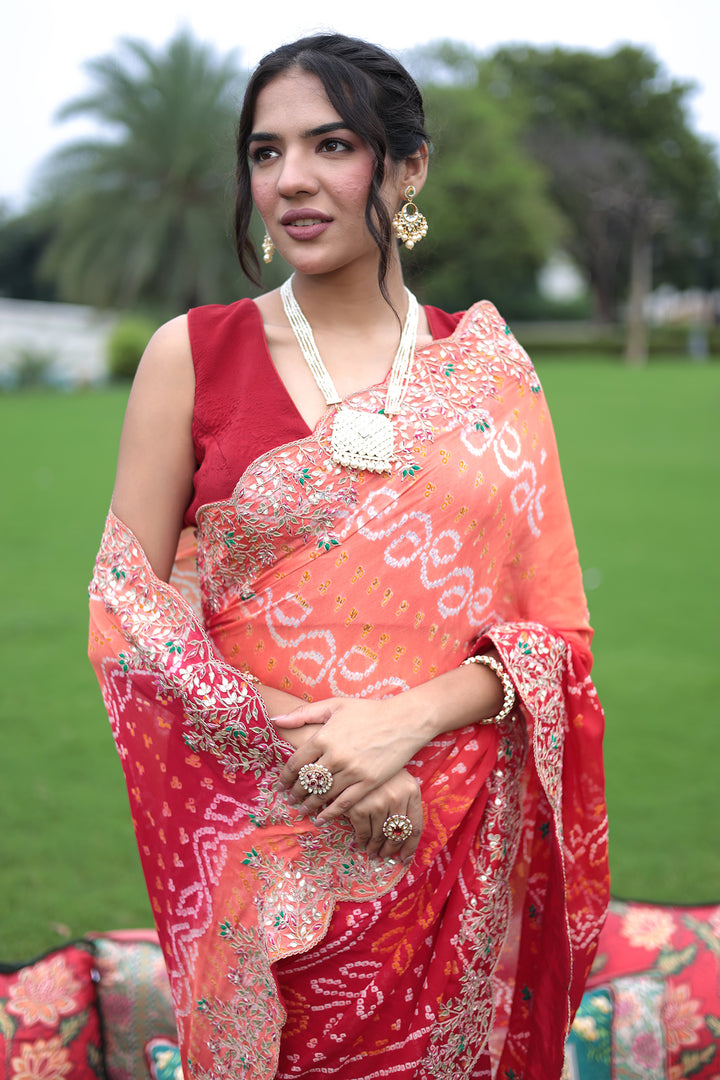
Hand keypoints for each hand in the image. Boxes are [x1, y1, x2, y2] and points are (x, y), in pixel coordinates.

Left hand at [275, 697, 426, 820]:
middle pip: (307, 781)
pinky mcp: (368, 782)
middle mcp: (335, 755)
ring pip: (323, 794)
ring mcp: (352, 771)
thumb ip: (303, 713)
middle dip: (295, 792)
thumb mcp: (334, 705)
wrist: (402, 721)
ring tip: (302, 809)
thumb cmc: (367, 711)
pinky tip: (321, 819)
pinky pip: (344, 803)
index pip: (296, 763)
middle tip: (289, 799)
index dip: (285, 777)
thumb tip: (276, 721)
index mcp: (324, 736)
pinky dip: (330, 813)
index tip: (280, 785)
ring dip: (309, 804)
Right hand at [322, 768, 422, 863]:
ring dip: (375, 848)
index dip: (410, 847)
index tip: (404, 859)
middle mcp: (398, 797)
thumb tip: (403, 841)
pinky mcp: (359, 806)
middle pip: (398, 835)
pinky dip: (362, 840)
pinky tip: (361, 841)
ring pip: (380, 837)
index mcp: (412, 790)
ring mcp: (378, 802)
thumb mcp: (398, 779)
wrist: (353, 752)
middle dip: (391, 850)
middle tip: (384, 855)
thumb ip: (405, 802)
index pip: (415, 827)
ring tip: (371, 851)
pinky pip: (363, 833)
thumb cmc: (378, 768)